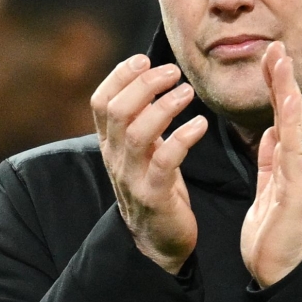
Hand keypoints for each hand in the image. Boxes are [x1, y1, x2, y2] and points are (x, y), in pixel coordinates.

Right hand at [91, 55, 207, 273]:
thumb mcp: (143, 149)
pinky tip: (200, 124)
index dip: (119, 76)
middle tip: (173, 72)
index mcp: (110, 144)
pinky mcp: (154, 196)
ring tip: (188, 92)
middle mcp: (115, 158)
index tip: (144, 59)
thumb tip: (153, 75)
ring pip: (138, 133)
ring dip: (165, 106)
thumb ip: (142, 117)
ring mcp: (132, 178)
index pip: (100, 101)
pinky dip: (183, 137)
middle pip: (118, 111)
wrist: (158, 242)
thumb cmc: (156, 186)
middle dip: (145, 84)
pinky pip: (165, 161)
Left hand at [240, 42, 301, 287]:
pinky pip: (294, 153)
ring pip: (295, 125)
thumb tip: (270, 132)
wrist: (284, 271)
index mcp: (291, 161)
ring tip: (281, 63)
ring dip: (288, 92)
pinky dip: (293, 127)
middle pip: (292, 113)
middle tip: (276, 46)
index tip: (270, 56)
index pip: (283, 116)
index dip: (277, 86)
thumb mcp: (268, 188)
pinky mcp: (299, 190)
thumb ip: (271, 161)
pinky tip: (289, 105)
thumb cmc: (276, 233)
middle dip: (283, 78)